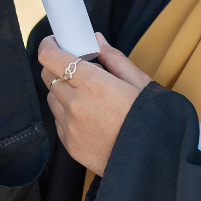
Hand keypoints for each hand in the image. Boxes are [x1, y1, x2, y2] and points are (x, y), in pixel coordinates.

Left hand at [39, 33, 152, 175]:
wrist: (152, 161)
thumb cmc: (151, 119)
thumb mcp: (139, 82)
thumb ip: (114, 58)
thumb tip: (97, 40)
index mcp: (93, 84)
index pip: (51, 57)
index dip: (48, 45)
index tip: (54, 41)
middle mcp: (75, 104)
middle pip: (47, 75)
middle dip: (56, 65)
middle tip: (74, 65)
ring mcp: (70, 126)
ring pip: (51, 98)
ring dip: (62, 90)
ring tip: (86, 94)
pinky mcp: (69, 144)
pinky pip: (58, 121)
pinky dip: (67, 113)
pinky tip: (89, 115)